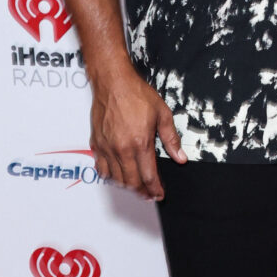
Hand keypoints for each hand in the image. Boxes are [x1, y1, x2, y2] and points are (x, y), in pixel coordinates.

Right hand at [89, 60, 186, 199]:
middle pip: (132, 182)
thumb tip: (180, 157)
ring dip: (127, 186)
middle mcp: (122, 149)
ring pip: (116, 179)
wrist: (113, 82)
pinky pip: (101, 169)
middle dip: (142, 191)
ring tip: (136, 186)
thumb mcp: (162, 114)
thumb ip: (171, 139)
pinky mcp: (96, 144)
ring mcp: (107, 148)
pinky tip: (118, 174)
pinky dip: (110, 176)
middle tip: (149, 194)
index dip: (155, 188)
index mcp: (140, 143)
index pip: (149, 176)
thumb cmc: (136, 94)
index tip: (159, 194)